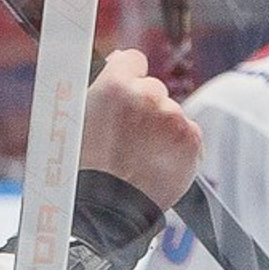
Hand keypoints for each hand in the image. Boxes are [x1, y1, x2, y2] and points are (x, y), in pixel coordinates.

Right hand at [78, 49, 200, 210]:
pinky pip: (187, 134)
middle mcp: (148, 96)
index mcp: (115, 85)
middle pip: (154, 90)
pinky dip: (176, 147)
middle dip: (144, 108)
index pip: (134, 60)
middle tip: (127, 137)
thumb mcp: (76, 118)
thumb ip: (104, 88)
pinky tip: (156, 162)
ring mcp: (173, 118)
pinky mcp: (192, 140)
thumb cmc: (83, 168)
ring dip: (160, 129)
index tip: (126, 89)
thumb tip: (122, 62)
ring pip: (171, 114)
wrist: (105, 210)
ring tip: (139, 155)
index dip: (129, 75)